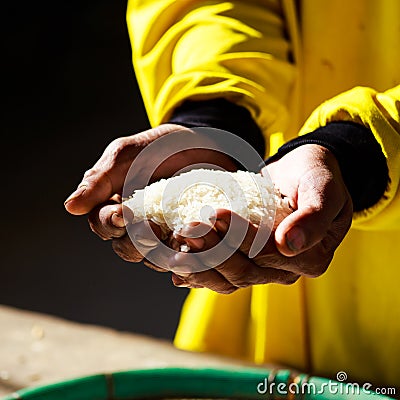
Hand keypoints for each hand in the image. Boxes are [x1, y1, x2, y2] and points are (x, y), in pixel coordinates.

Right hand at [64, 124, 236, 266]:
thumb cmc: (157, 147)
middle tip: (153, 228)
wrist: (199, 144)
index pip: (103, 225)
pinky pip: (183, 256)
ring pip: (154, 257)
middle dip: (138, 241)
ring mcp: (162, 234)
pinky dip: (186, 261)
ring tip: (178, 241)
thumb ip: (100, 180)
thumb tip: (71, 207)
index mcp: (114, 208)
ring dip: (164, 254)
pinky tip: (192, 256)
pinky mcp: (187, 237)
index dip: (111, 223)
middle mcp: (135, 226)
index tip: (124, 214)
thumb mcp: (125, 156)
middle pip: (127, 248)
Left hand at [168, 144, 352, 292]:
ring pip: (230, 277)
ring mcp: (265, 269)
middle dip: (214, 250)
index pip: (270, 253)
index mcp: (311, 258)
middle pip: (246, 270)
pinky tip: (177, 268)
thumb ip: (313, 217)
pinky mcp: (248, 262)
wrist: (301, 174)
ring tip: (176, 246)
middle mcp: (286, 270)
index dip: (240, 237)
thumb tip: (288, 245)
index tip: (216, 215)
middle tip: (187, 229)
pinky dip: (200, 272)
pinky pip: (223, 274)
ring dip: (201, 263)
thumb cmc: (315, 176)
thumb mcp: (323, 189)